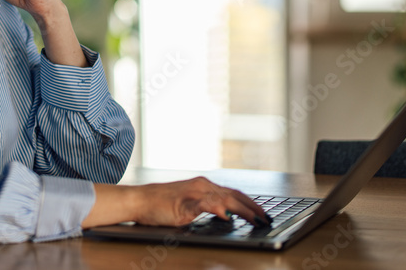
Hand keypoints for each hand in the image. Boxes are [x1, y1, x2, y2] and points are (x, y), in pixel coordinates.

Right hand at [83, 178, 270, 228]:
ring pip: (224, 198)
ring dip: (243, 209)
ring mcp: (193, 193)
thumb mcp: (188, 205)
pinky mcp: (183, 203)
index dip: (251, 203)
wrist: (138, 200)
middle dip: (254, 207)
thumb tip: (225, 215)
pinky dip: (217, 208)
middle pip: (234, 194)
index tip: (264, 214)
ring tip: (256, 219)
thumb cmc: (160, 204)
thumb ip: (206, 207)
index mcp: (203, 186)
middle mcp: (201, 186)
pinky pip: (203, 204)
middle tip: (267, 219)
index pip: (234, 193)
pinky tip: (226, 214)